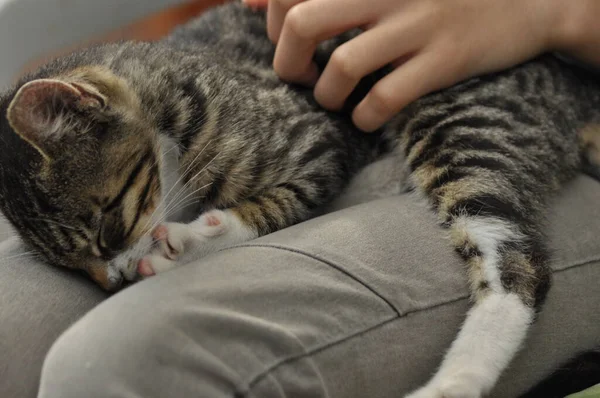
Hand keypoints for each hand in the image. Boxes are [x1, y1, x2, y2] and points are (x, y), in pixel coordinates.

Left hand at [245, 0, 564, 131]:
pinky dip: (365, 118)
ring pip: (342, 66)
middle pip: (302, 23)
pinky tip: (368, 118)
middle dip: (288, 63)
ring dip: (327, 96)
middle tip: (301, 77)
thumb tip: (254, 0)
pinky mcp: (444, 59)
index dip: (273, 20)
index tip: (289, 40)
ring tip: (337, 100)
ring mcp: (417, 23)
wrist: (527, 0)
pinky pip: (385, 98)